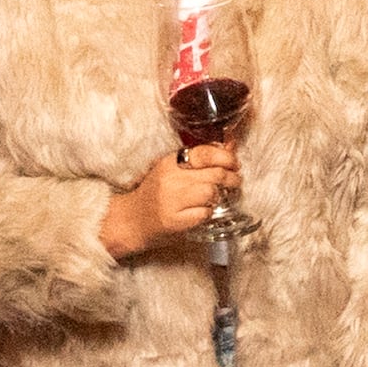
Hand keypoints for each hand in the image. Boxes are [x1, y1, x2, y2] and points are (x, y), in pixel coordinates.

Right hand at [101, 143, 236, 258]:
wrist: (132, 220)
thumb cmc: (157, 193)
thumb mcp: (173, 169)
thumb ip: (199, 158)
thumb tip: (230, 146)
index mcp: (170, 162)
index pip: (205, 153)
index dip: (226, 158)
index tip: (235, 164)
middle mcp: (170, 179)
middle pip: (215, 174)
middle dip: (232, 178)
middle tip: (235, 181)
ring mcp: (171, 200)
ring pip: (211, 192)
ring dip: (220, 196)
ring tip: (217, 197)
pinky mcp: (174, 221)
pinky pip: (205, 213)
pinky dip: (208, 213)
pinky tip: (202, 211)